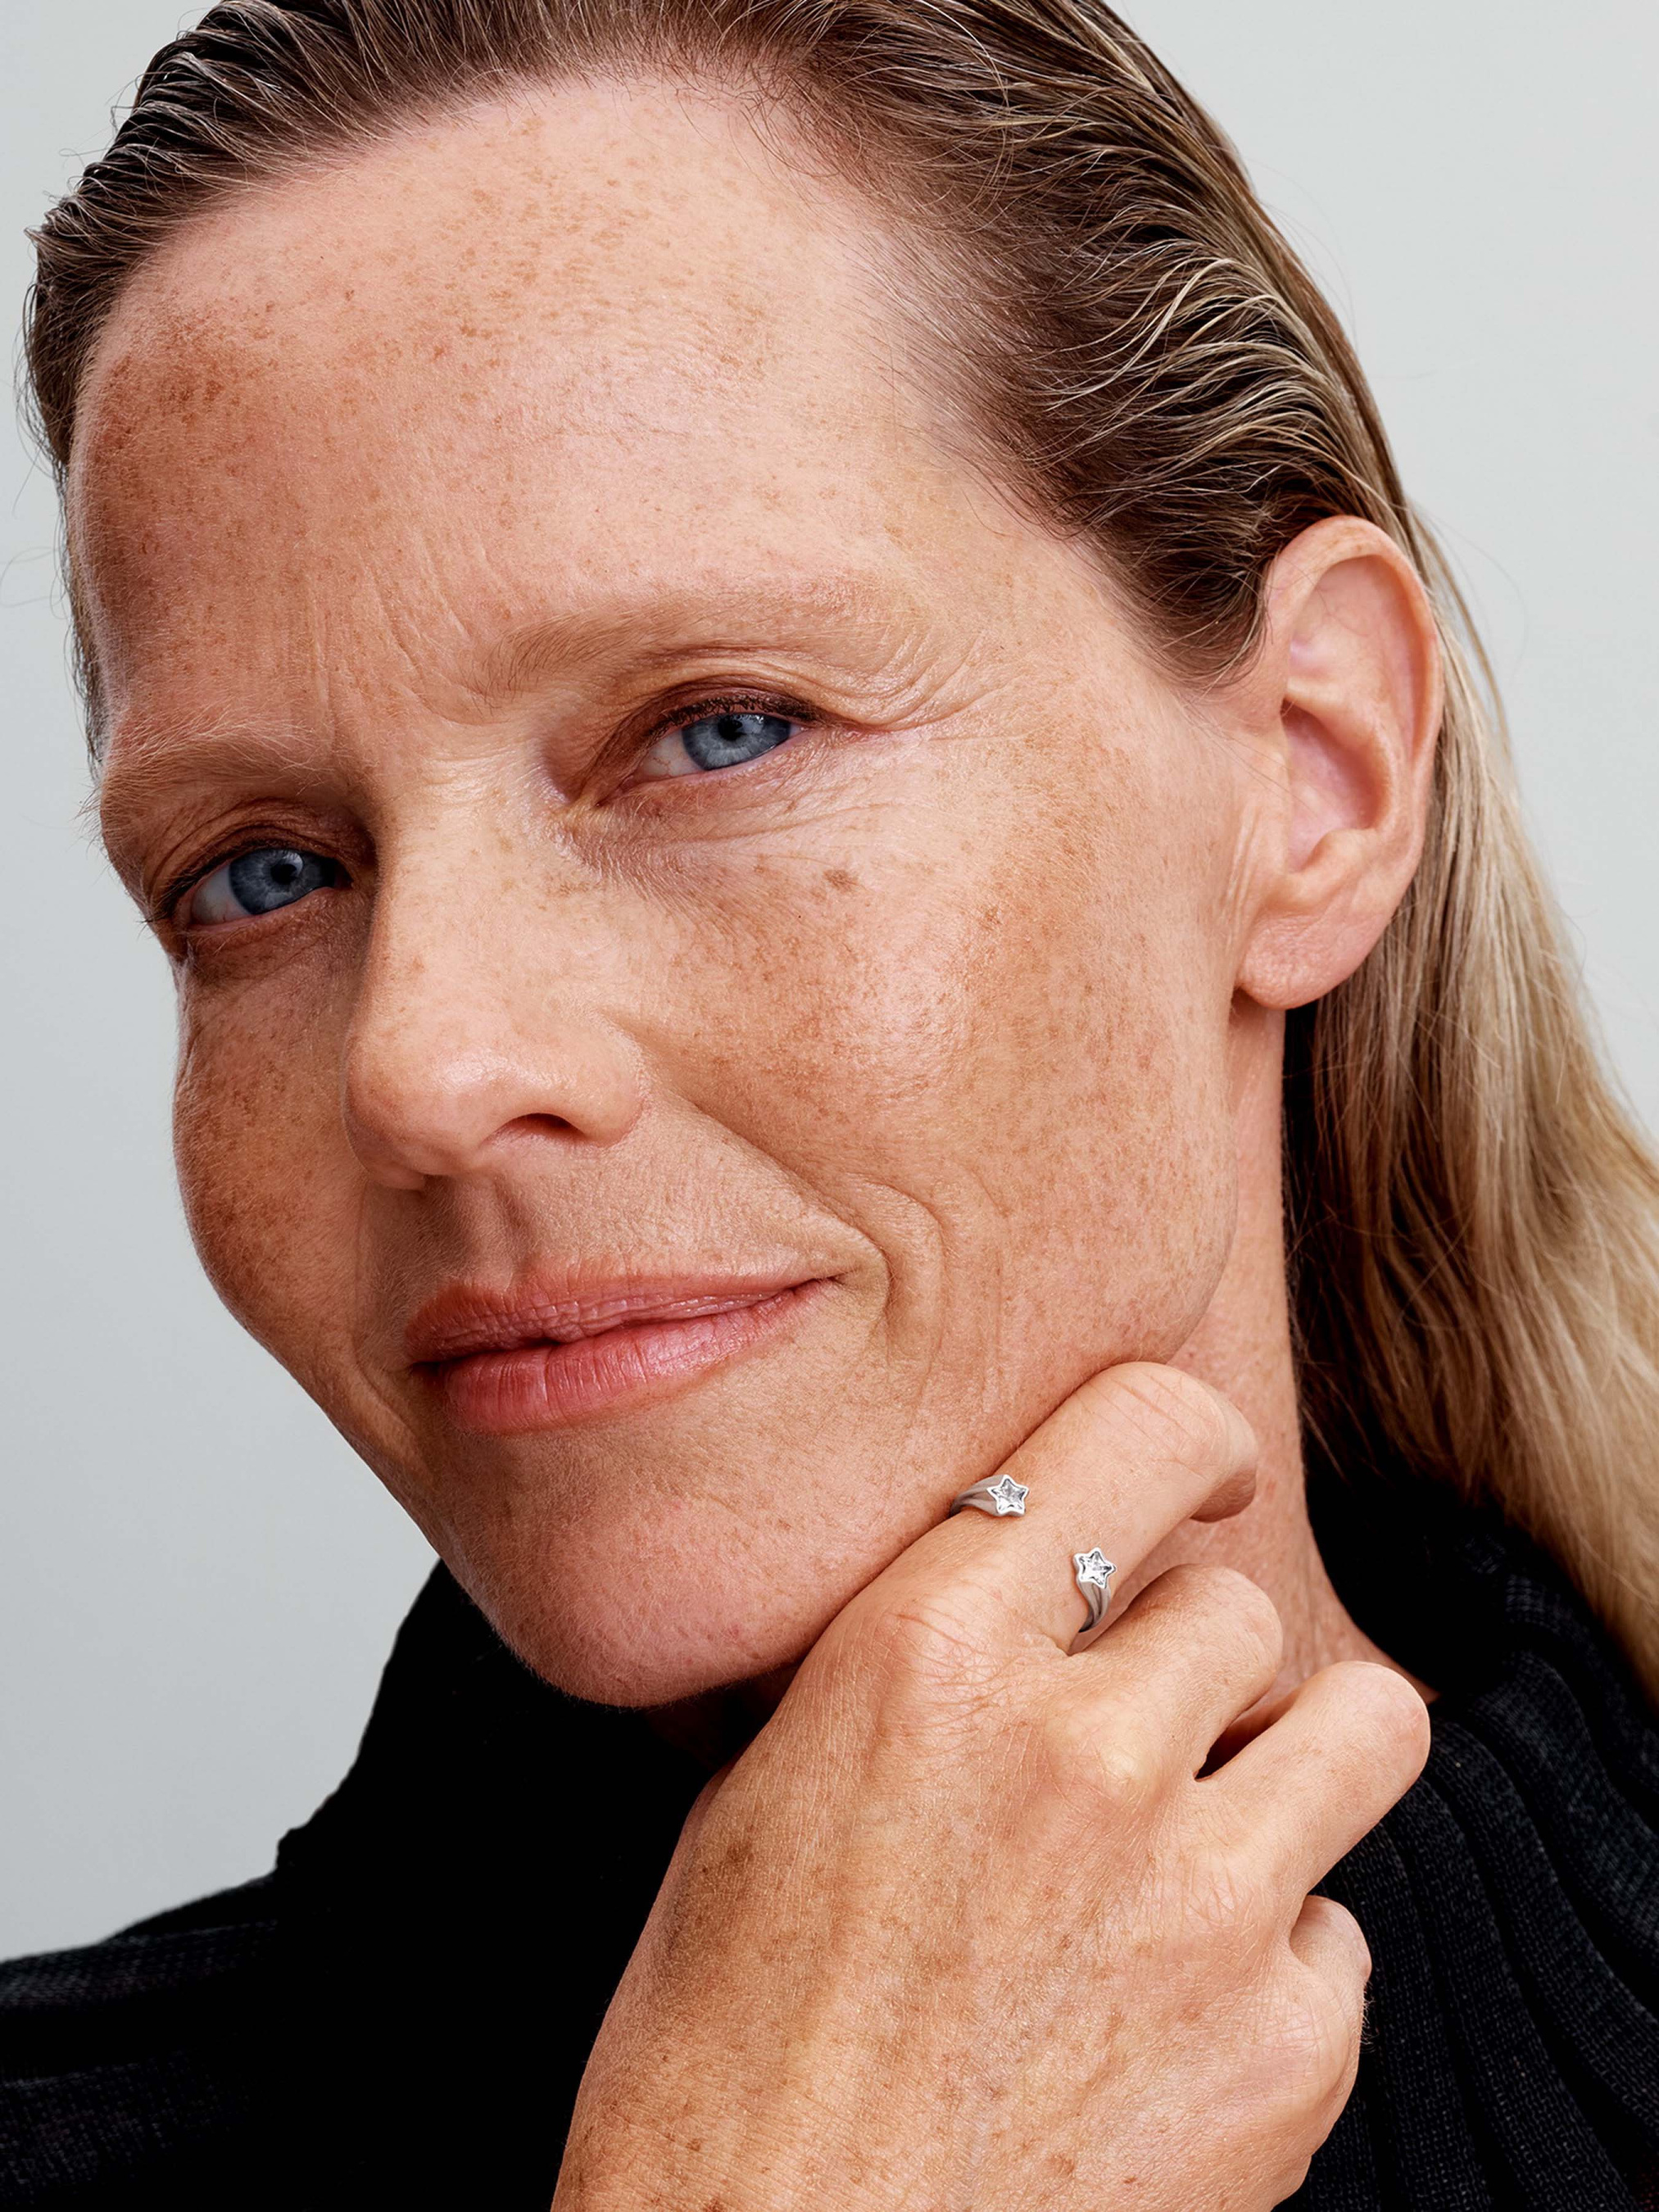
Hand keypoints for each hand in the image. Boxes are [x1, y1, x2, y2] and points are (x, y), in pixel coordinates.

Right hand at [554, 1364, 1429, 2210]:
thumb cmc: (713, 2060)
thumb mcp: (754, 1795)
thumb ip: (903, 1665)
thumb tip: (993, 1594)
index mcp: (930, 1654)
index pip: (1141, 1428)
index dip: (1186, 1441)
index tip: (1192, 1479)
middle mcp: (1084, 1751)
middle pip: (1239, 1603)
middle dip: (1187, 1657)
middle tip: (1128, 1735)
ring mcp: (1202, 1903)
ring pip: (1362, 1720)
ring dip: (1291, 1754)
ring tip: (1215, 1820)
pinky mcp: (1285, 2049)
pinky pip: (1338, 1930)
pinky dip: (1273, 1956)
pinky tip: (1171, 2015)